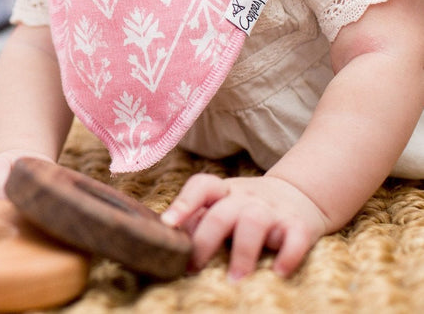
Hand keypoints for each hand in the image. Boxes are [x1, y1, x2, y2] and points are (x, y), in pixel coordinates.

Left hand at [161, 173, 329, 278]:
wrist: (298, 193)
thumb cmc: (247, 206)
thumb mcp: (223, 204)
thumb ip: (200, 218)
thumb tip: (170, 240)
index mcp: (223, 191)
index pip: (201, 186)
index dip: (183, 202)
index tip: (168, 224)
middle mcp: (245, 197)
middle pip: (221, 214)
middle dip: (205, 242)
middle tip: (194, 269)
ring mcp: (272, 210)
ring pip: (254, 222)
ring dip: (243, 253)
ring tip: (235, 281)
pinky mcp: (298, 225)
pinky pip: (295, 237)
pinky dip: (288, 255)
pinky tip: (279, 273)